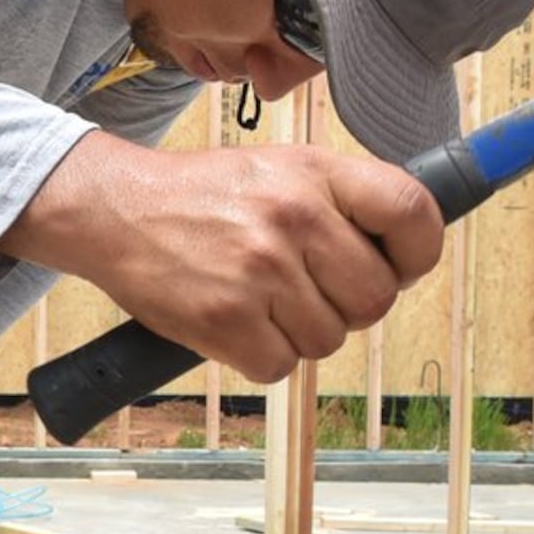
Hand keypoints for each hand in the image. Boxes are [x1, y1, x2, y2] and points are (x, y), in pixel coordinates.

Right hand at [4, 133, 441, 378]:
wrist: (117, 210)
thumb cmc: (206, 196)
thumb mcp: (281, 168)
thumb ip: (343, 201)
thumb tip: (407, 251)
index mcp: (316, 173)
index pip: (412, 212)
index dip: (417, 252)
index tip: (397, 265)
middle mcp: (294, 216)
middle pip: (375, 299)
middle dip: (349, 306)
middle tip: (311, 290)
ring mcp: (260, 270)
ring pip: (328, 339)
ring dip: (300, 333)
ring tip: (262, 301)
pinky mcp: (226, 319)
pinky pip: (280, 365)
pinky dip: (262, 356)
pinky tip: (238, 323)